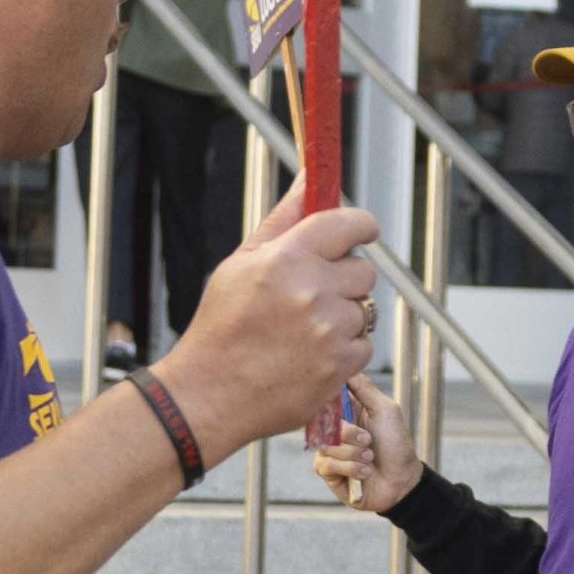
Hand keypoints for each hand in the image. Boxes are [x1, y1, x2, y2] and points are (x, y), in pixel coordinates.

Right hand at [160, 192, 380, 450]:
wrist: (209, 394)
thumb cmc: (221, 326)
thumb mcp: (241, 264)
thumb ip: (283, 219)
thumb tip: (309, 179)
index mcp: (287, 257)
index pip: (349, 224)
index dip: (361, 227)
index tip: (362, 233)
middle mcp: (313, 290)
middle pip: (364, 271)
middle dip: (345, 280)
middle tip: (313, 295)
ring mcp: (329, 330)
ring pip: (364, 310)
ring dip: (343, 318)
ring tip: (301, 332)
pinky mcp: (340, 365)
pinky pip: (363, 346)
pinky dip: (344, 351)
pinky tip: (308, 356)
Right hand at [307, 373, 420, 515]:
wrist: (402, 481)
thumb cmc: (396, 444)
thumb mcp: (386, 410)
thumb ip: (365, 388)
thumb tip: (346, 366)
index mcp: (347, 411)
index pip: (325, 398)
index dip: (329, 401)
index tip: (344, 408)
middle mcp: (335, 428)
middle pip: (323, 422)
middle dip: (349, 433)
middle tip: (368, 441)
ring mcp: (329, 450)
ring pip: (325, 445)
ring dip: (354, 454)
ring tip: (370, 459)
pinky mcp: (327, 471)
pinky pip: (326, 464)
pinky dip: (351, 468)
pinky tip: (365, 472)